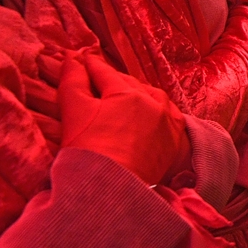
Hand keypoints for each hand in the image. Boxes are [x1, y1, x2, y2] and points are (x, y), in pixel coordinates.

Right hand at [58, 52, 188, 184]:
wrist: (113, 189)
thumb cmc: (89, 150)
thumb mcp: (75, 111)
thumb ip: (73, 80)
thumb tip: (72, 57)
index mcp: (126, 93)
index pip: (104, 73)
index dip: (90, 65)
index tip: (81, 58)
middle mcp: (152, 102)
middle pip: (129, 84)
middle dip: (114, 80)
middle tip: (100, 78)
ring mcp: (167, 121)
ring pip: (153, 98)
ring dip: (139, 93)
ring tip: (125, 95)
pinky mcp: (175, 141)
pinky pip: (170, 118)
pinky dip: (160, 112)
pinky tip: (154, 114)